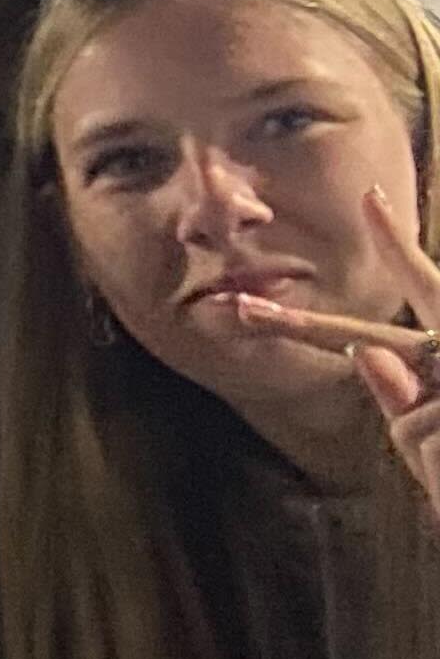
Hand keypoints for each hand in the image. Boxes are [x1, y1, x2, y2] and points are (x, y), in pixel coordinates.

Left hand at [225, 187, 439, 525]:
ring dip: (432, 453)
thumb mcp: (435, 437)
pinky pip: (418, 434)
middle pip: (369, 339)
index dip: (394, 244)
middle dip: (298, 329)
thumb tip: (364, 352)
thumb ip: (404, 400)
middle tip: (239, 308)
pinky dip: (436, 460)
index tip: (369, 198)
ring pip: (406, 420)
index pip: (424, 283)